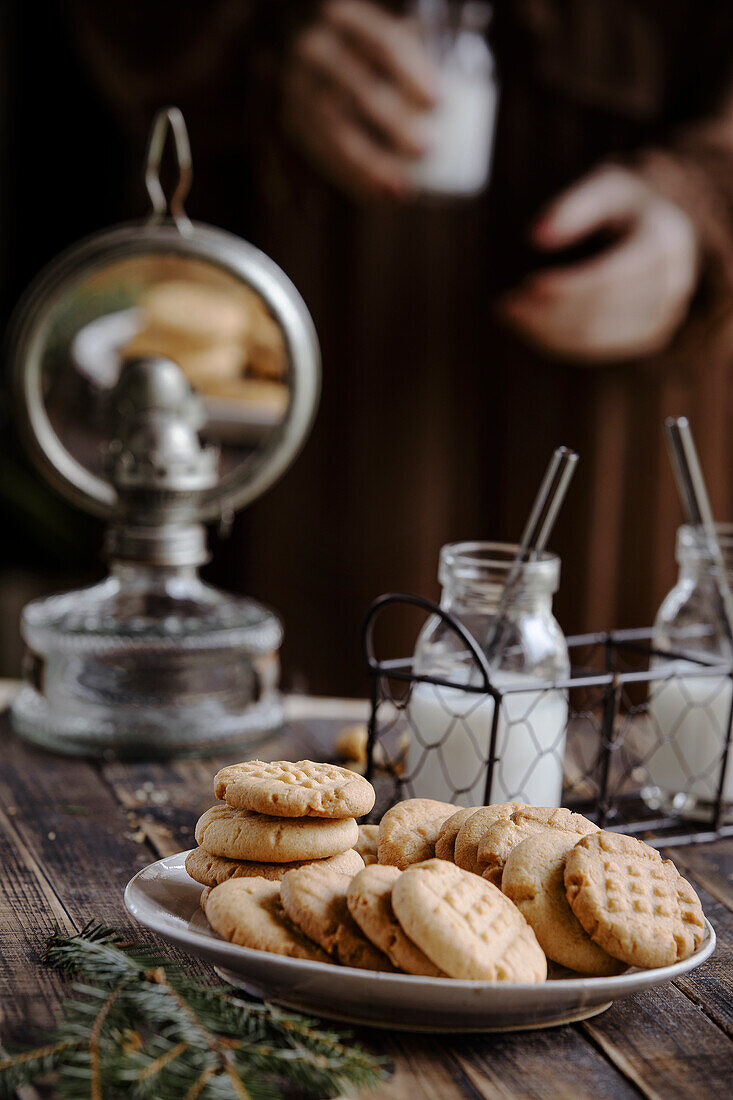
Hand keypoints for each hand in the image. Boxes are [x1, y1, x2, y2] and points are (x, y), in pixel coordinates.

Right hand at [282, 0, 436, 198]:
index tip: (439, 102)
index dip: (411, 71)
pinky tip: (379, 197)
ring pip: (334, 130)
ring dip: (369, 163)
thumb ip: (419, 60)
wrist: (320, 61)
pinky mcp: (294, 121)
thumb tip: (466, 98)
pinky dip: (353, 178)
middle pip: (358, 88)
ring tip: (401, 189)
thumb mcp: (393, 44)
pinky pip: (323, 155)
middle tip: (427, 149)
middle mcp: (315, 49)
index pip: (382, 42)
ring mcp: (298, 88)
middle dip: (393, 121)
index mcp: (346, 19)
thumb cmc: (376, 56)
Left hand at [499, 166, 699, 362]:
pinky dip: (559, 341)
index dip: (566, 286)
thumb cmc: (625, 206)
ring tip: (509, 313)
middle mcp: (672, 284)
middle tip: (504, 305)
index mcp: (663, 242)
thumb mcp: (604, 189)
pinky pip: (599, 348)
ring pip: (596, 336)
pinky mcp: (651, 336)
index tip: (525, 285)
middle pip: (600, 311)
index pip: (609, 278)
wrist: (664, 231)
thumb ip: (572, 207)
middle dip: (547, 312)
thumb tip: (535, 236)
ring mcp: (665, 315)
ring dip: (546, 330)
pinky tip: (530, 325)